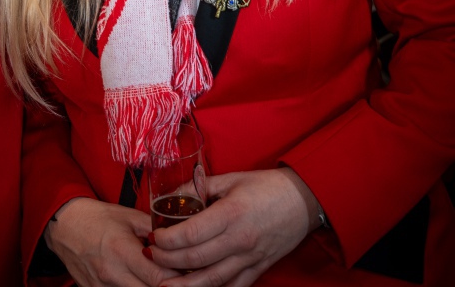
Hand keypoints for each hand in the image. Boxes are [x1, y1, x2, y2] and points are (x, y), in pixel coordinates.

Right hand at [45, 198, 173, 286]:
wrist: (64, 226)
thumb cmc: (98, 218)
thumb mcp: (128, 216)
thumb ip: (154, 229)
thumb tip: (178, 239)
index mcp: (122, 250)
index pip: (159, 276)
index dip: (178, 276)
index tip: (187, 270)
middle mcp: (112, 273)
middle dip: (167, 285)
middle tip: (177, 277)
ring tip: (157, 276)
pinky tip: (138, 280)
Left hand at [148, 168, 321, 285]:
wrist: (302, 201)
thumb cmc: (265, 186)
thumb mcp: (231, 179)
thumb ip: (201, 187)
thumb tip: (173, 193)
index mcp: (231, 214)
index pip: (191, 233)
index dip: (168, 240)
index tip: (153, 237)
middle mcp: (239, 240)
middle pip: (196, 259)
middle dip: (168, 261)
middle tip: (152, 255)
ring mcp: (250, 259)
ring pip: (212, 280)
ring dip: (185, 286)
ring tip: (163, 286)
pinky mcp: (258, 270)